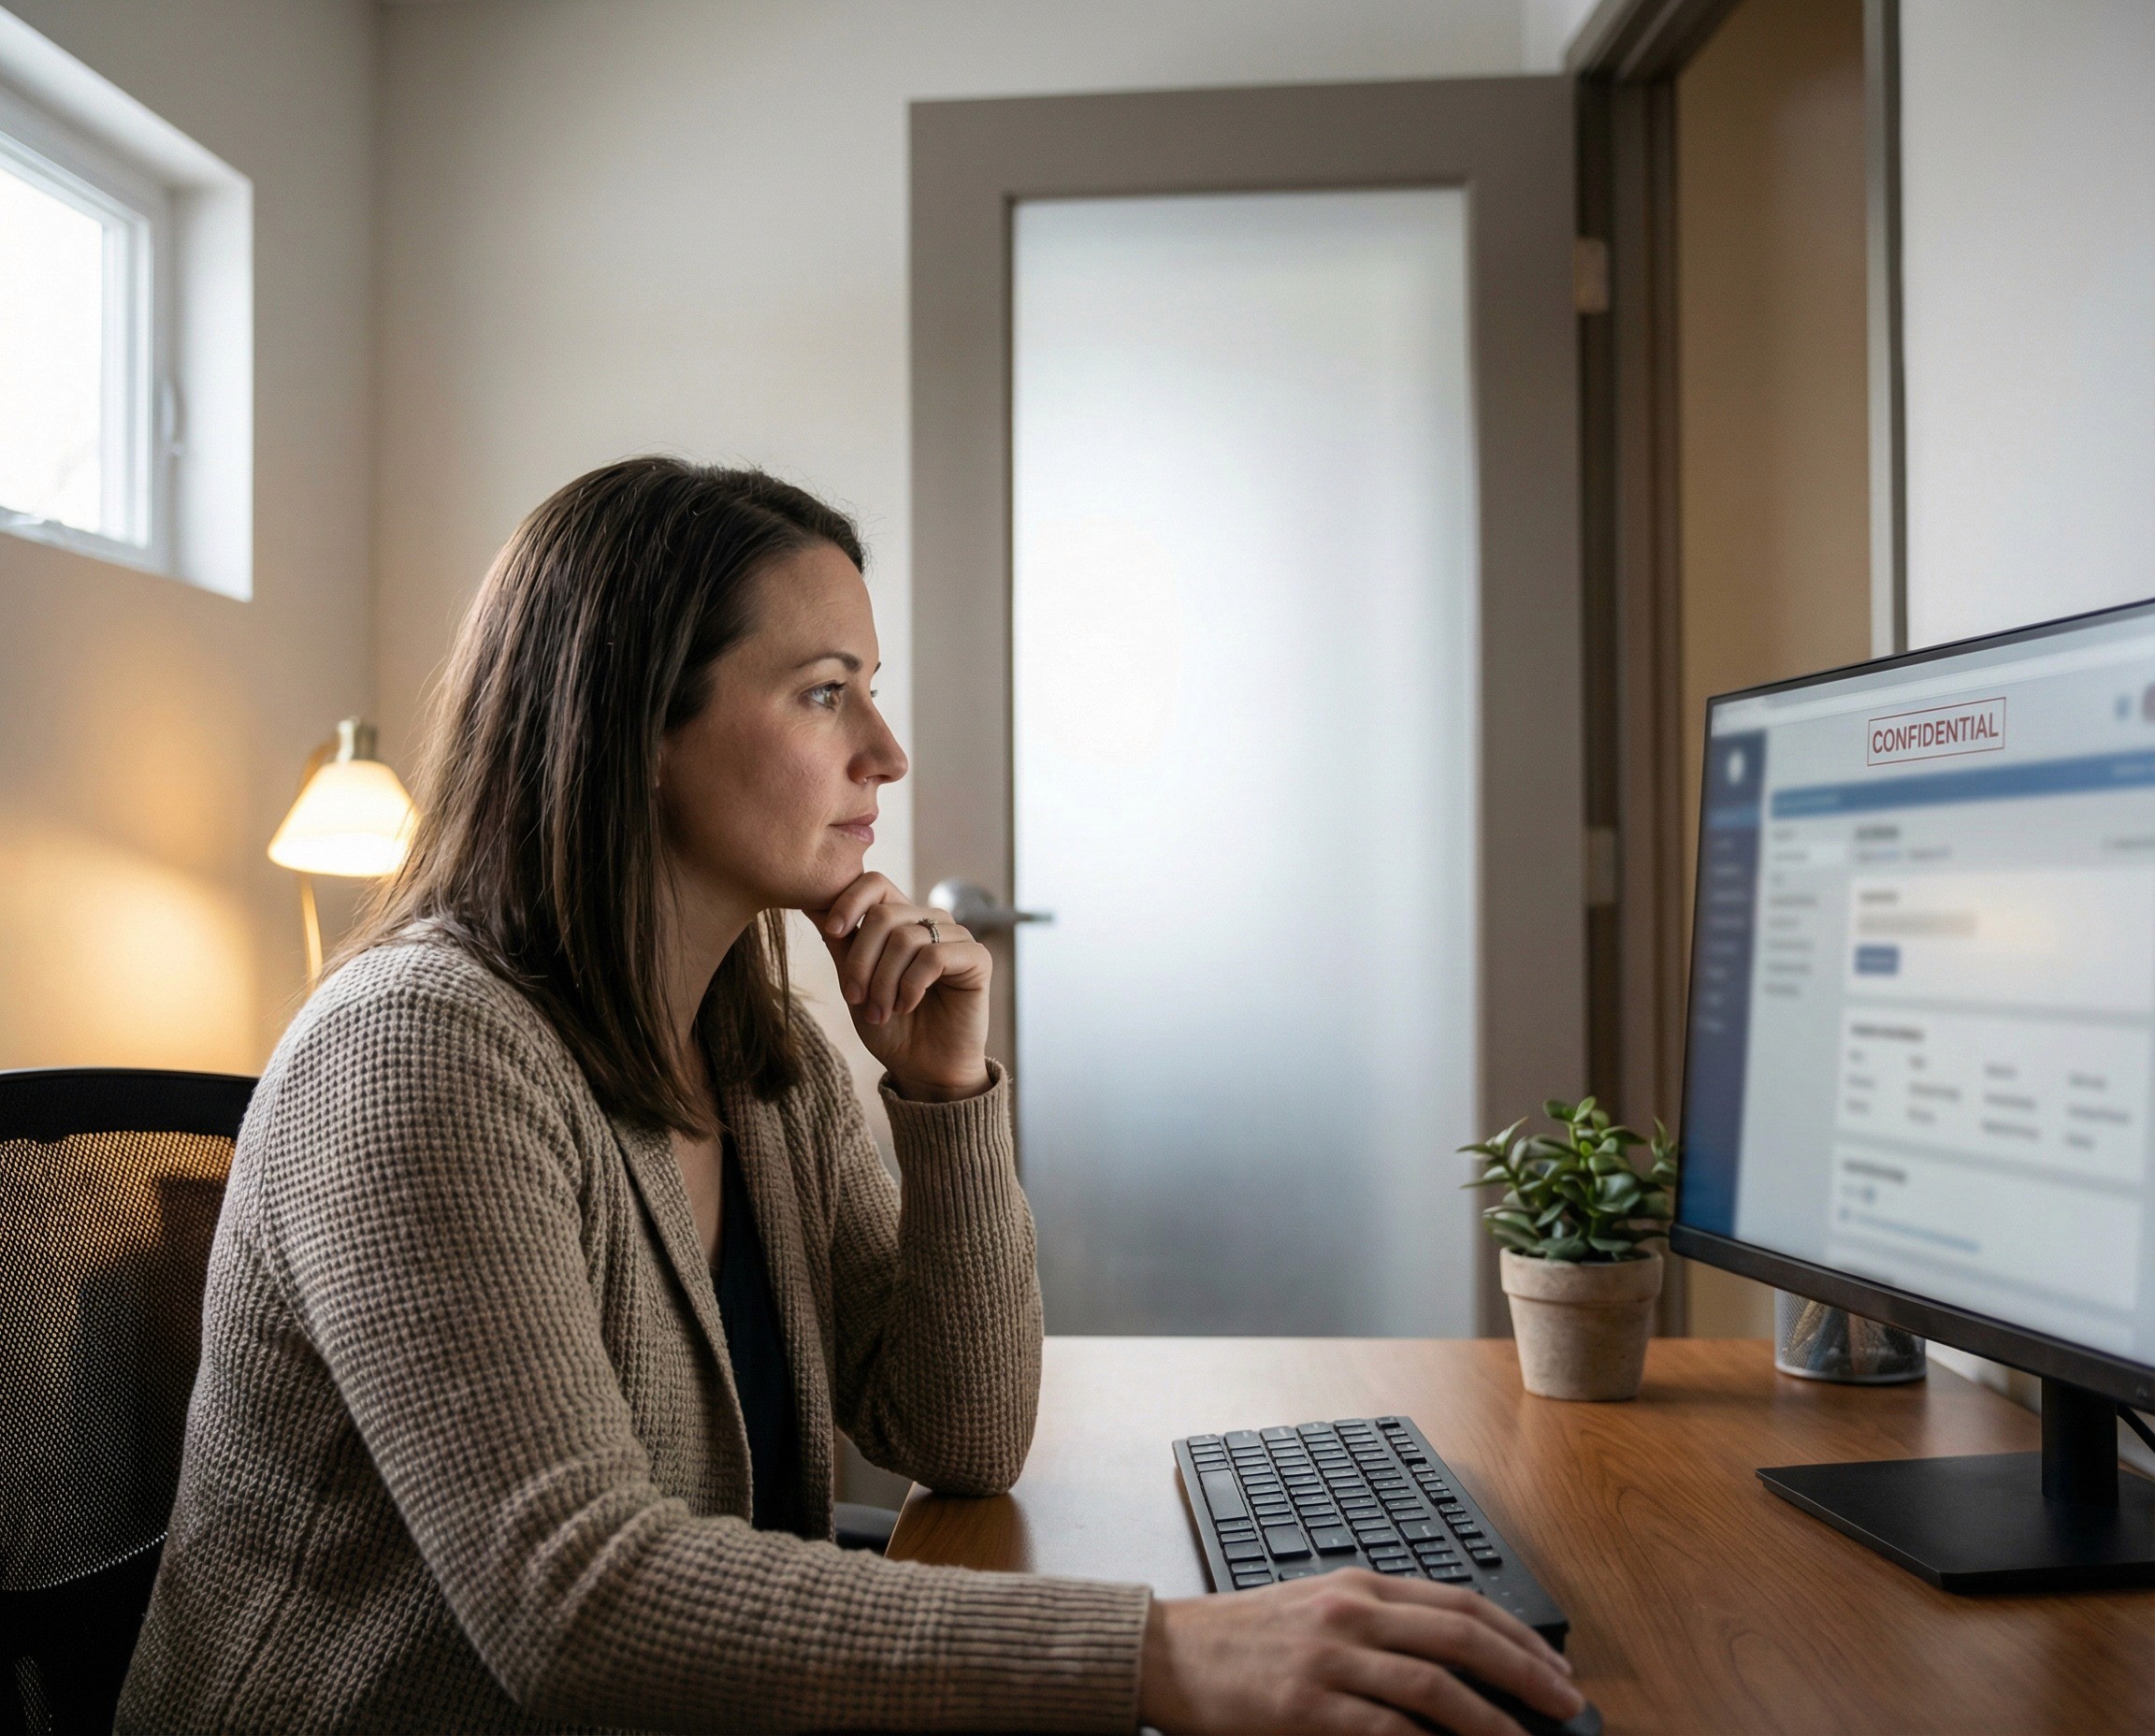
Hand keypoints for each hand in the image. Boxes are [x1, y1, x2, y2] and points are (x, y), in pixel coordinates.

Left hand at [815, 874, 991, 1100]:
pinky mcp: (976, 958)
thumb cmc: (890, 1028)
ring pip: (906, 938)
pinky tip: (907, 1006)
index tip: (831, 931)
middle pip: (884, 914)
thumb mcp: (854, 983)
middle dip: (861, 961)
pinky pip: (934, 957)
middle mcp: (929, 921)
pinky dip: (911, 986)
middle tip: (855, 998)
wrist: (923, 1069)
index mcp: (900, 920)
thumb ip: (841, 942)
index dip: (848, 901)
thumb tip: (808, 902)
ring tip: (881, 1011)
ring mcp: (955, 937)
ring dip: (884, 982)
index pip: (874, 884)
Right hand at [1137, 1571, 1583, 1735]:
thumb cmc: (1241, 1638)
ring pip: (1435, 1684)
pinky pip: (1387, 1730)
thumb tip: (1448, 1661)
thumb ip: (1377, 1627)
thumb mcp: (1316, 1611)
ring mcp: (1331, 1658)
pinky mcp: (1307, 1705)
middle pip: (1462, 1637)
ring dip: (1493, 1719)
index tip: (1553, 1667)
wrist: (1168, 1653)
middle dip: (1525, 1671)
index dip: (1517, 1636)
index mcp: (1358, 1586)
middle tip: (1565, 1704)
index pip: (1459, 1604)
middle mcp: (1352, 1613)